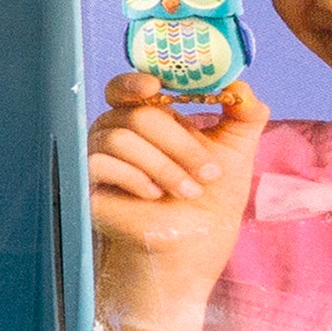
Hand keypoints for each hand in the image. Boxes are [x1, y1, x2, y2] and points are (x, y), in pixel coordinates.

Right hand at [87, 72, 268, 330]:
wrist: (191, 249)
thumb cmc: (209, 200)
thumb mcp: (236, 150)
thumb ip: (244, 112)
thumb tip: (241, 84)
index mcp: (146, 117)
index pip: (128, 86)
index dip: (137, 81)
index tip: (158, 88)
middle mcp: (116, 130)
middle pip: (137, 114)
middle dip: (180, 144)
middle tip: (209, 172)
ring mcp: (97, 155)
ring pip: (122, 137)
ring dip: (165, 167)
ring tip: (188, 192)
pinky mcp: (86, 183)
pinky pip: (102, 161)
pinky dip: (136, 178)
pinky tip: (153, 197)